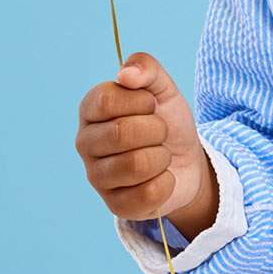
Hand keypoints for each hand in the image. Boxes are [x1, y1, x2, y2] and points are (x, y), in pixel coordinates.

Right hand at [75, 52, 216, 234]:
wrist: (186, 161)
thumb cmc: (166, 121)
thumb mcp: (163, 88)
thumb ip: (146, 68)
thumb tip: (125, 74)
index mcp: (90, 110)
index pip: (106, 101)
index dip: (140, 101)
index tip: (151, 105)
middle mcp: (85, 143)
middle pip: (121, 134)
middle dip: (156, 130)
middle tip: (160, 132)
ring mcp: (97, 177)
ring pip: (136, 165)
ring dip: (162, 156)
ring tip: (160, 154)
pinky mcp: (115, 205)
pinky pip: (148, 194)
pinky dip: (166, 182)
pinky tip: (161, 177)